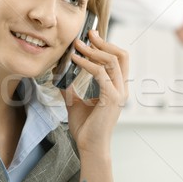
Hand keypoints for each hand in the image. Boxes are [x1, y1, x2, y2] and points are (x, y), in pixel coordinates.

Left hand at [61, 30, 128, 154]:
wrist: (89, 147)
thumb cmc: (85, 129)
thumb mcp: (75, 102)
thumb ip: (72, 88)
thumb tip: (60, 76)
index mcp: (117, 88)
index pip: (119, 60)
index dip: (106, 45)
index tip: (91, 36)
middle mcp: (121, 89)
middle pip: (121, 55)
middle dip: (104, 42)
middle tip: (87, 34)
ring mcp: (119, 93)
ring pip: (112, 61)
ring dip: (93, 51)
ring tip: (77, 46)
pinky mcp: (112, 98)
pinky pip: (101, 73)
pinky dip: (87, 64)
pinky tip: (76, 61)